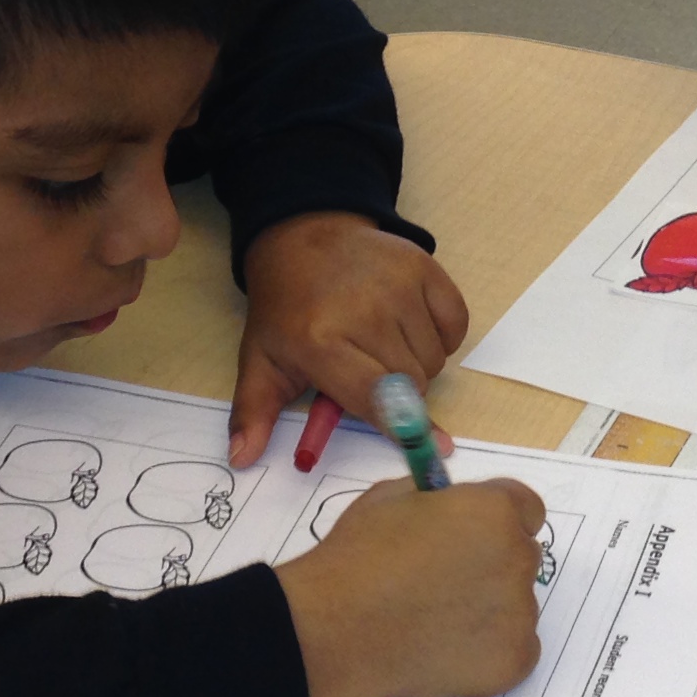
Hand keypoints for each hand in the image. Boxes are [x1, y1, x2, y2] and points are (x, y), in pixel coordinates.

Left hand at [234, 212, 470, 465]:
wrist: (304, 235)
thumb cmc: (286, 308)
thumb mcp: (261, 360)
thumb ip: (255, 413)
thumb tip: (242, 460)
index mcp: (320, 342)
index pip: (376, 399)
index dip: (399, 426)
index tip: (420, 444)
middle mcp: (365, 313)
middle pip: (411, 386)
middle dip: (398, 394)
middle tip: (372, 374)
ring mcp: (399, 287)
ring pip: (434, 359)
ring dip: (418, 365)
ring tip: (385, 346)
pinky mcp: (424, 268)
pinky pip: (455, 326)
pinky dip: (442, 336)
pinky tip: (411, 326)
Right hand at [276, 477, 545, 696]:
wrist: (337, 630)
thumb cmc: (357, 558)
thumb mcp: (391, 498)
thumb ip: (437, 498)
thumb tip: (450, 506)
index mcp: (495, 510)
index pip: (526, 510)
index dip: (497, 523)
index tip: (472, 538)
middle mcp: (519, 558)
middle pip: (522, 558)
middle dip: (492, 566)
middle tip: (445, 585)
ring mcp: (521, 613)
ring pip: (517, 607)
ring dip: (489, 611)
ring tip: (434, 623)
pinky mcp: (514, 660)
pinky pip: (517, 652)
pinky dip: (489, 653)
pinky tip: (445, 651)